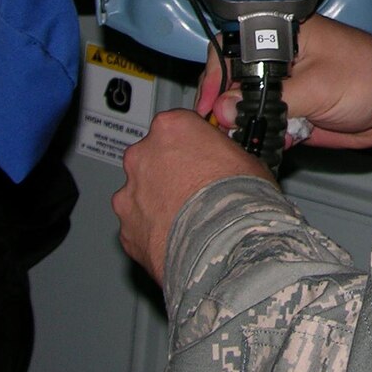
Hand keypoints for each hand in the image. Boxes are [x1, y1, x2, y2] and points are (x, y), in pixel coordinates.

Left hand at [114, 108, 271, 287]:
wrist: (223, 246)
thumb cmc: (237, 201)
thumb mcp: (246, 160)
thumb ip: (223, 154)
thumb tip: (226, 161)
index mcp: (171, 128)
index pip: (177, 126)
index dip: (191, 143)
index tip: (201, 156)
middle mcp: (142, 155)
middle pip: (152, 157)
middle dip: (168, 172)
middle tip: (195, 190)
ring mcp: (130, 192)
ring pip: (141, 192)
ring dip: (157, 202)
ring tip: (186, 220)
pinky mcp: (125, 227)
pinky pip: (138, 224)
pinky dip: (152, 230)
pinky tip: (176, 239)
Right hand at [197, 14, 371, 150]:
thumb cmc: (369, 76)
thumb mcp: (318, 86)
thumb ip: (271, 99)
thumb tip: (225, 108)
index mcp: (282, 34)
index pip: (231, 47)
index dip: (213, 75)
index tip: (208, 102)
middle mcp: (278, 58)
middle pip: (232, 80)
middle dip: (229, 106)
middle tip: (228, 125)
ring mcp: (284, 85)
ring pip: (246, 106)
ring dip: (249, 123)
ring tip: (261, 133)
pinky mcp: (292, 109)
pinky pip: (267, 124)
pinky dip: (270, 134)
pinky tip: (286, 137)